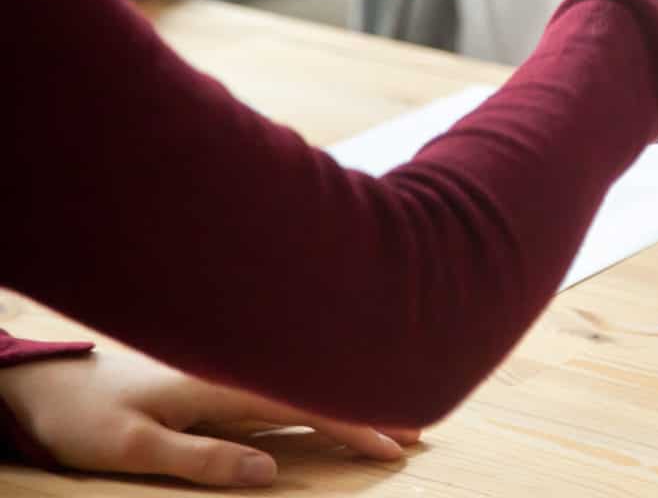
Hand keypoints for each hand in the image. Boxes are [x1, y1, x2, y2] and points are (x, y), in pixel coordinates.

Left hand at [0, 348, 417, 486]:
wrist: (42, 384)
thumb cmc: (82, 417)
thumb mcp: (132, 449)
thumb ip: (201, 459)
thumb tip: (270, 473)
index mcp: (220, 383)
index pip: (306, 402)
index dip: (355, 421)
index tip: (397, 440)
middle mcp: (231, 376)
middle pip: (317, 390)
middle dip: (370, 406)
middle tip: (423, 427)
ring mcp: (224, 380)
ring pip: (302, 390)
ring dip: (349, 404)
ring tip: (395, 420)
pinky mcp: (213, 390)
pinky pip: (279, 397)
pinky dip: (317, 405)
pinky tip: (332, 413)